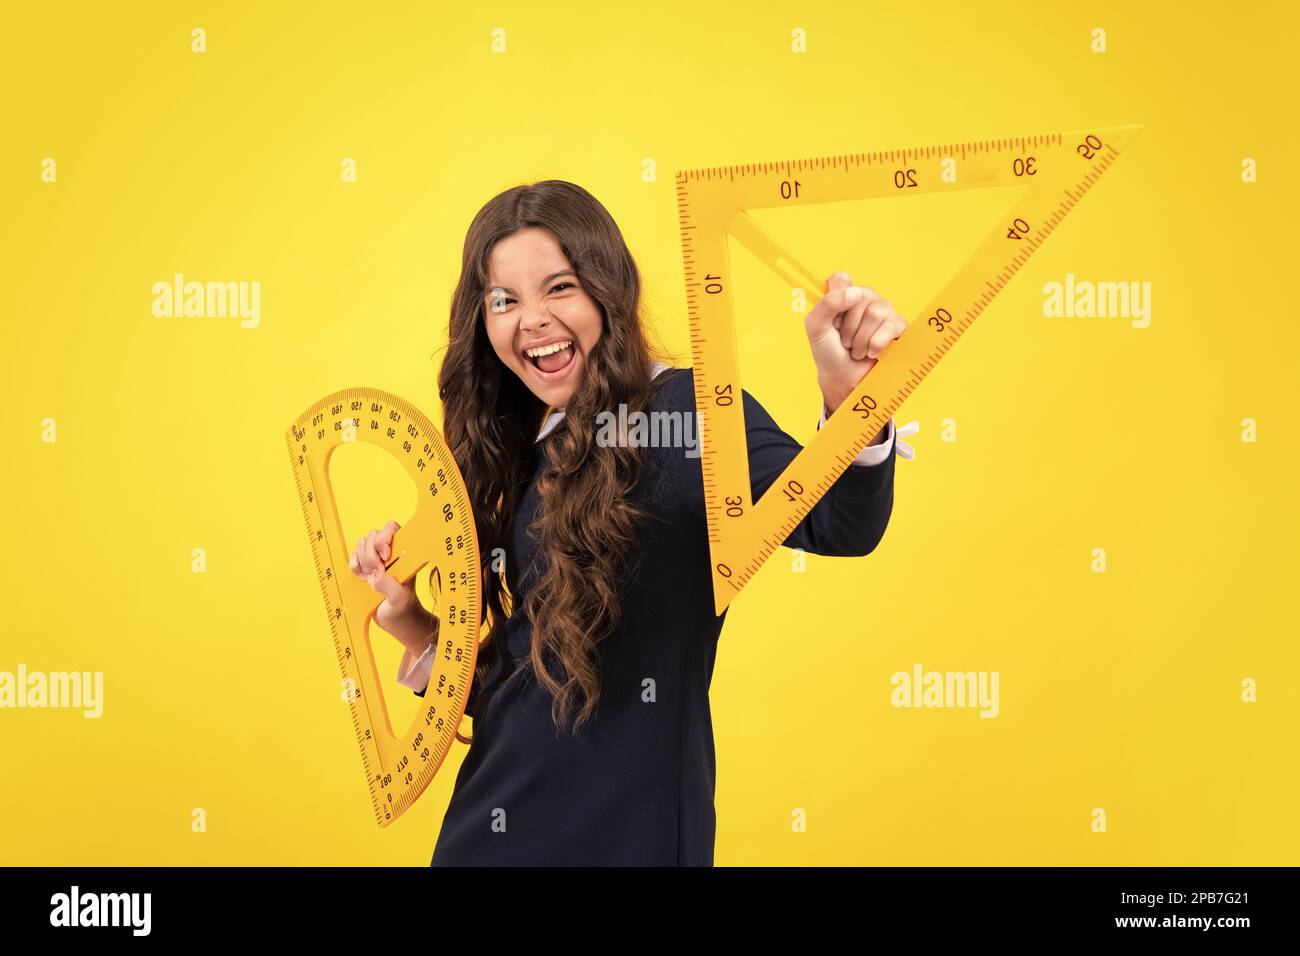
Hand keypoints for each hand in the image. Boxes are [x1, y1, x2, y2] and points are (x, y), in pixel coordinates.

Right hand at [347, 519, 430, 644]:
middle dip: (371, 555)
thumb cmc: (403, 608)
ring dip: (363, 562)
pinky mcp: (364, 567)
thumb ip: (390, 587)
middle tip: (377, 574)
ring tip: (371, 578)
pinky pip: (352, 557)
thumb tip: (377, 576)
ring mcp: (375, 559)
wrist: (395, 620)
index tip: (385, 558)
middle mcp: (390, 552)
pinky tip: (362, 578)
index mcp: (403, 553)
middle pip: (372, 535)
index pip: (392, 529)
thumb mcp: (400, 600)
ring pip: (361, 545)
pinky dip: (354, 566)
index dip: (384, 539)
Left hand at [804, 271, 908, 414]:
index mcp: (844, 293)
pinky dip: (876, 345)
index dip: (836, 301)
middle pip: (860, 297)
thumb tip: (855, 293)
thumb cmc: (828, 352)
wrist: (843, 378)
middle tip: (844, 340)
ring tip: (857, 348)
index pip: (842, 279)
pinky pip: (892, 326)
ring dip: (861, 339)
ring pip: (876, 313)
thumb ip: (827, 304)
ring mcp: (884, 310)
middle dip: (848, 327)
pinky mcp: (898, 326)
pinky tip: (871, 352)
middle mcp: (865, 297)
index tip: (831, 320)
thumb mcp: (816, 327)